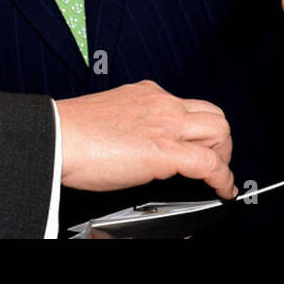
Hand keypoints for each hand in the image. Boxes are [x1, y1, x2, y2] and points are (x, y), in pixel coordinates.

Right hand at [56, 80, 235, 198]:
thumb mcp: (110, 115)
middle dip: (221, 140)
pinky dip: (223, 178)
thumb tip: (138, 143)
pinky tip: (223, 189)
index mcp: (147, 94)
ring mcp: (166, 125)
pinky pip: (210, 163)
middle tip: (215, 159)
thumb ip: (132, 123)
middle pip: (213, 114)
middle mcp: (161, 103)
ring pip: (220, 131)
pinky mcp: (165, 151)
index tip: (200, 142)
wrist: (58, 135)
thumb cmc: (70, 130)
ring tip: (219, 174)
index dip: (201, 128)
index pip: (188, 105)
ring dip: (225, 155)